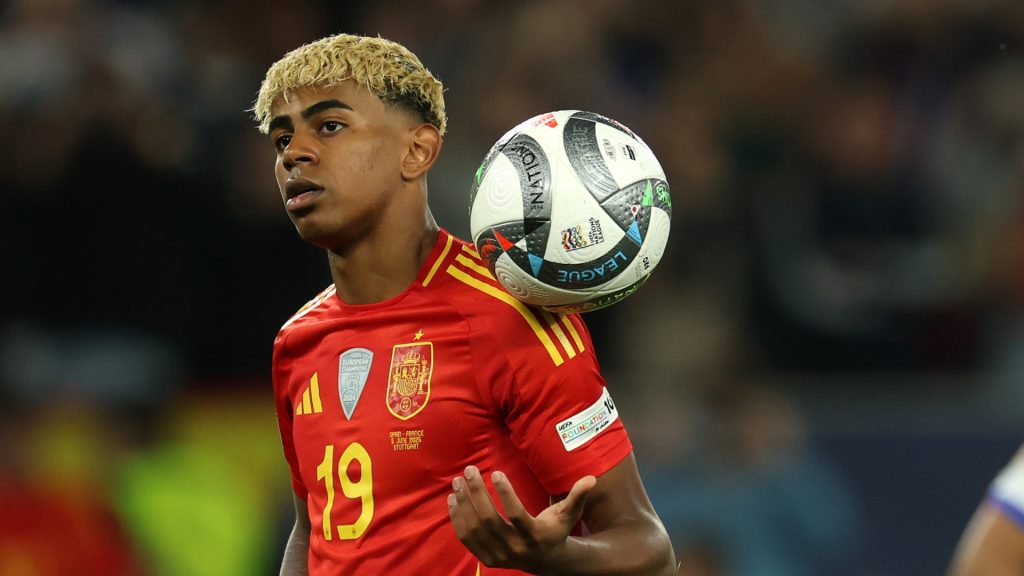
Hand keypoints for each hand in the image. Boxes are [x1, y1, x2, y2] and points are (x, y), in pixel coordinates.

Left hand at [447, 465, 595, 572]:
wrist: (548, 562)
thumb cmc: (557, 529)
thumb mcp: (569, 513)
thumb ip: (578, 496)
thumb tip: (591, 478)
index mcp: (535, 536)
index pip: (515, 514)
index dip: (505, 493)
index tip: (496, 472)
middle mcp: (516, 549)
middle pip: (490, 521)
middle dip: (477, 494)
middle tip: (469, 470)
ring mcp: (500, 556)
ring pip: (475, 530)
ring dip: (464, 504)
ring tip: (458, 481)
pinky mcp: (487, 560)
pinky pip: (467, 539)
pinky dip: (458, 519)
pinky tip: (454, 499)